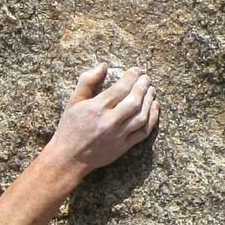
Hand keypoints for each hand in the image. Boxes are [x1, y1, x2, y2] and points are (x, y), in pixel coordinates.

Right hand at [40, 63, 160, 176]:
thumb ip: (87, 81)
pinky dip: (152, 118)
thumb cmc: (70, 128)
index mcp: (96, 108)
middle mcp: (109, 121)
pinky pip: (143, 132)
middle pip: (134, 100)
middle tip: (147, 78)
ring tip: (151, 90)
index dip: (132, 76)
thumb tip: (103, 65)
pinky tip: (154, 107)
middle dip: (143, 86)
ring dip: (149, 100)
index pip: (121, 88)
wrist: (69, 158)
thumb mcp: (73, 102)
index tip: (137, 70)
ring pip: (141, 115)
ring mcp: (118, 135)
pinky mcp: (123, 147)